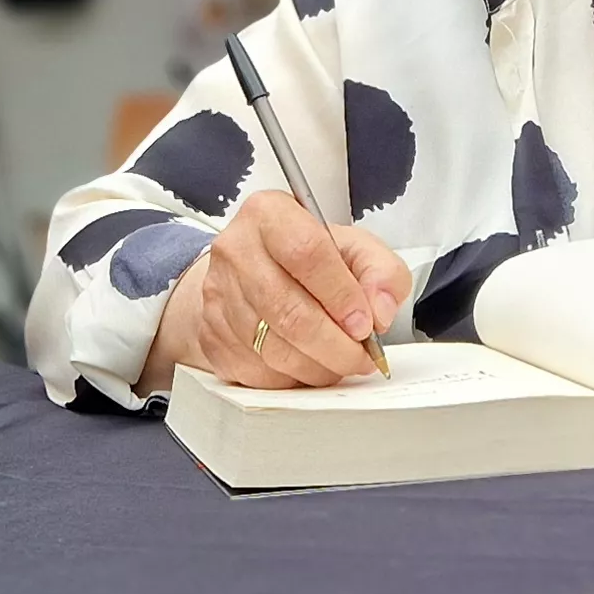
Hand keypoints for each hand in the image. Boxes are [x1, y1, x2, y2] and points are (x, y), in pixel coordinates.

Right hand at [154, 190, 410, 388]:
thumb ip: (381, 271)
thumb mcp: (353, 247)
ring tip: (341, 363)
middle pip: (288, 311)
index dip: (341, 296)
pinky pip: (257, 372)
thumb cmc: (305, 258)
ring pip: (273, 349)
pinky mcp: (212, 335)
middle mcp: (236, 251)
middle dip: (335, 346)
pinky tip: (310, 365)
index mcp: (270, 215)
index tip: (366, 324)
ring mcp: (218, 296)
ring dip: (318, 366)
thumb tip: (381, 311)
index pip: (306, 254)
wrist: (250, 272)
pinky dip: (293, 378)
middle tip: (361, 357)